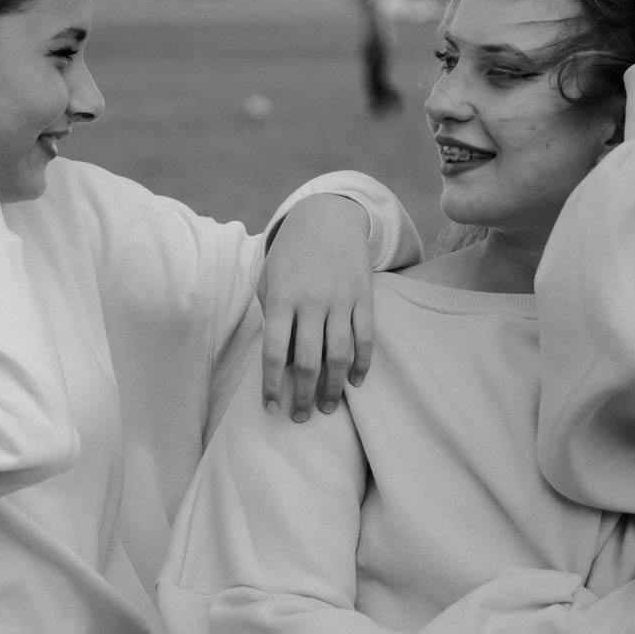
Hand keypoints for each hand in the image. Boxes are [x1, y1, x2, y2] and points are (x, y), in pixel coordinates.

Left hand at [257, 195, 374, 420]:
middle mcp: (311, 301)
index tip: (271, 408)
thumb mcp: (269, 280)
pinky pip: (365, 338)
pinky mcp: (364, 297)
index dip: (271, 385)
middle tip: (301, 417)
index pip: (274, 352)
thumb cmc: (290, 255)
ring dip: (332, 387)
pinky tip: (355, 382)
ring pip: (339, 355)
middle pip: (308, 360)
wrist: (327, 216)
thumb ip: (273, 319)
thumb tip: (283, 363)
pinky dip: (362, 364)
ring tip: (326, 406)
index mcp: (281, 298)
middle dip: (303, 395)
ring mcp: (340, 299)